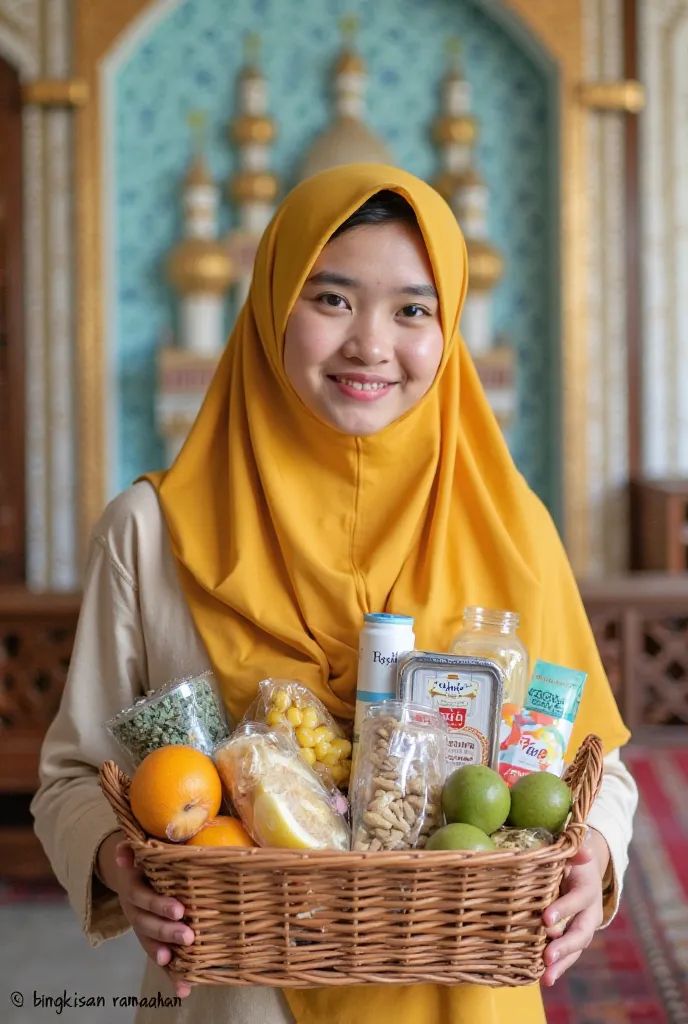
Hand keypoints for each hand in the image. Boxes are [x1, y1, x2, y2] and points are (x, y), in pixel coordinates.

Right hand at [96, 831, 193, 998]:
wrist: (130, 875)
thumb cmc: (144, 861)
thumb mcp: (137, 853)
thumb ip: (130, 850)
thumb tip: (122, 853)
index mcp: (134, 889)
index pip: (144, 898)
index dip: (159, 906)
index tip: (179, 911)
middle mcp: (135, 912)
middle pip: (148, 925)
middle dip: (167, 932)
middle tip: (188, 936)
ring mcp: (142, 928)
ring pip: (151, 945)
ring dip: (166, 957)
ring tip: (182, 969)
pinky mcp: (151, 941)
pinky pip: (159, 960)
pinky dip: (170, 976)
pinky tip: (183, 990)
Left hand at [540, 827, 609, 986]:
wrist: (584, 871)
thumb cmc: (570, 860)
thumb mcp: (571, 852)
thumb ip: (575, 852)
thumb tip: (585, 853)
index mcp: (587, 889)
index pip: (578, 899)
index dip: (564, 908)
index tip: (545, 918)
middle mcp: (589, 912)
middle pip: (581, 932)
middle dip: (565, 946)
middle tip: (547, 957)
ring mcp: (584, 927)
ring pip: (576, 949)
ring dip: (562, 964)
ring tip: (546, 978)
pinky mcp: (574, 937)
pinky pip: (569, 954)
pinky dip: (558, 967)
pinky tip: (543, 978)